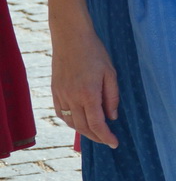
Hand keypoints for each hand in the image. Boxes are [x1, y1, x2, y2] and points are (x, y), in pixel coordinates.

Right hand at [52, 22, 118, 146]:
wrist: (70, 37)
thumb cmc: (94, 52)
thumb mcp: (110, 73)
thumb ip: (112, 97)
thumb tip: (112, 117)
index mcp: (88, 94)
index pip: (97, 124)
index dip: (106, 137)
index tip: (115, 143)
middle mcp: (72, 98)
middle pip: (83, 127)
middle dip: (97, 137)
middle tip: (107, 140)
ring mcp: (61, 95)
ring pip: (71, 123)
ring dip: (83, 131)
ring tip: (96, 133)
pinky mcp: (54, 91)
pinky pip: (61, 113)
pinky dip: (70, 121)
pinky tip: (79, 121)